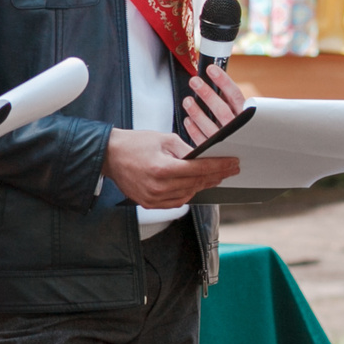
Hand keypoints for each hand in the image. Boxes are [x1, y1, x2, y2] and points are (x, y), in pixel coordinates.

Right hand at [103, 129, 238, 206]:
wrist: (110, 155)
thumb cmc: (134, 144)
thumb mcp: (164, 139)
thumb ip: (186, 150)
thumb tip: (204, 157)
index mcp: (162, 169)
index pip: (199, 169)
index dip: (219, 166)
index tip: (233, 163)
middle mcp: (158, 187)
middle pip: (196, 183)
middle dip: (216, 175)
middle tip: (231, 169)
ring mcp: (153, 198)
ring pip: (188, 194)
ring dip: (203, 185)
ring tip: (216, 176)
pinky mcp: (149, 203)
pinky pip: (176, 202)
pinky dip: (188, 193)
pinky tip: (196, 185)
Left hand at [182, 66, 246, 145]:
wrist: (248, 160)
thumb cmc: (242, 133)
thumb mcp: (243, 115)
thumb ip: (231, 102)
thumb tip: (215, 81)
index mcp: (246, 117)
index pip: (235, 95)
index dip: (223, 81)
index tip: (211, 70)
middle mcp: (238, 130)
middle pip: (221, 110)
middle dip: (207, 93)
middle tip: (195, 81)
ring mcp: (227, 142)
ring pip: (210, 126)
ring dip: (196, 112)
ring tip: (187, 100)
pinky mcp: (215, 152)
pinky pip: (202, 140)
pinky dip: (193, 130)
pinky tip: (188, 120)